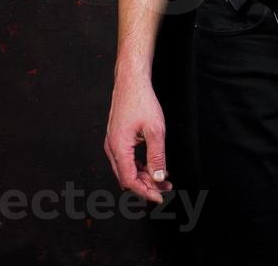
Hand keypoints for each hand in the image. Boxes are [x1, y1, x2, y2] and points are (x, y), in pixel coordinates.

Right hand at [104, 74, 173, 202]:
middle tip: (166, 188)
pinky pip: (126, 159)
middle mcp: (112, 147)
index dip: (145, 192)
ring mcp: (113, 143)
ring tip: (164, 178)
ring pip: (127, 169)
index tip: (160, 197)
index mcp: (118, 147)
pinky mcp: (117, 138)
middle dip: (146, 186)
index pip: (129, 180)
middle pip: (127, 177)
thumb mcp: (155, 130)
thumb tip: (158, 178)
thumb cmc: (141, 101)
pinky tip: (153, 166)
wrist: (131, 81)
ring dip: (144, 176)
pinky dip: (140, 166)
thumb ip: (157, 156)